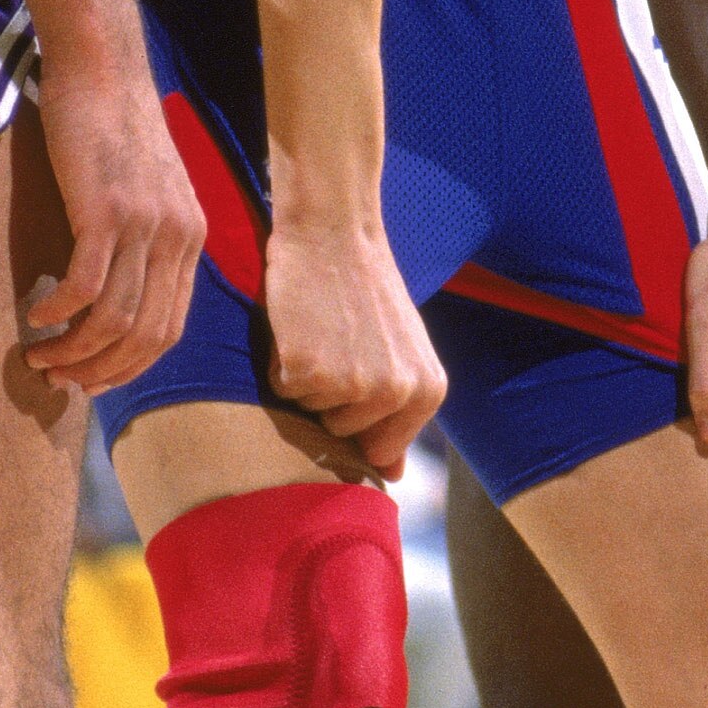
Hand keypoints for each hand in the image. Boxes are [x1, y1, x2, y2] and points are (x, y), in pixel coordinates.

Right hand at [23, 54, 205, 391]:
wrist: (103, 69)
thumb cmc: (115, 125)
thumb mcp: (152, 188)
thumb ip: (149, 237)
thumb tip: (120, 292)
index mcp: (191, 238)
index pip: (169, 328)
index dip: (129, 365)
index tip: (93, 380)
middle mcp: (177, 237)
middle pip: (145, 335)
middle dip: (100, 370)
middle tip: (61, 381)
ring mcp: (145, 225)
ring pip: (114, 319)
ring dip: (72, 349)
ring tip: (39, 356)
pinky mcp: (107, 211)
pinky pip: (85, 285)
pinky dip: (58, 311)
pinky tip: (35, 315)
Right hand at [264, 220, 445, 477]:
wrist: (334, 230)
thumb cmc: (364, 288)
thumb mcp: (401, 350)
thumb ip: (400, 412)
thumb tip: (392, 477)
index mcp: (428, 392)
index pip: (379, 450)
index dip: (355, 417)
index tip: (354, 373)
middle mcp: (396, 394)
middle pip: (341, 433)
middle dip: (330, 395)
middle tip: (337, 340)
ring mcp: (353, 386)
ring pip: (310, 414)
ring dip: (306, 377)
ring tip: (321, 330)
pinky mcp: (308, 372)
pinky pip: (281, 390)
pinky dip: (280, 361)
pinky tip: (299, 325)